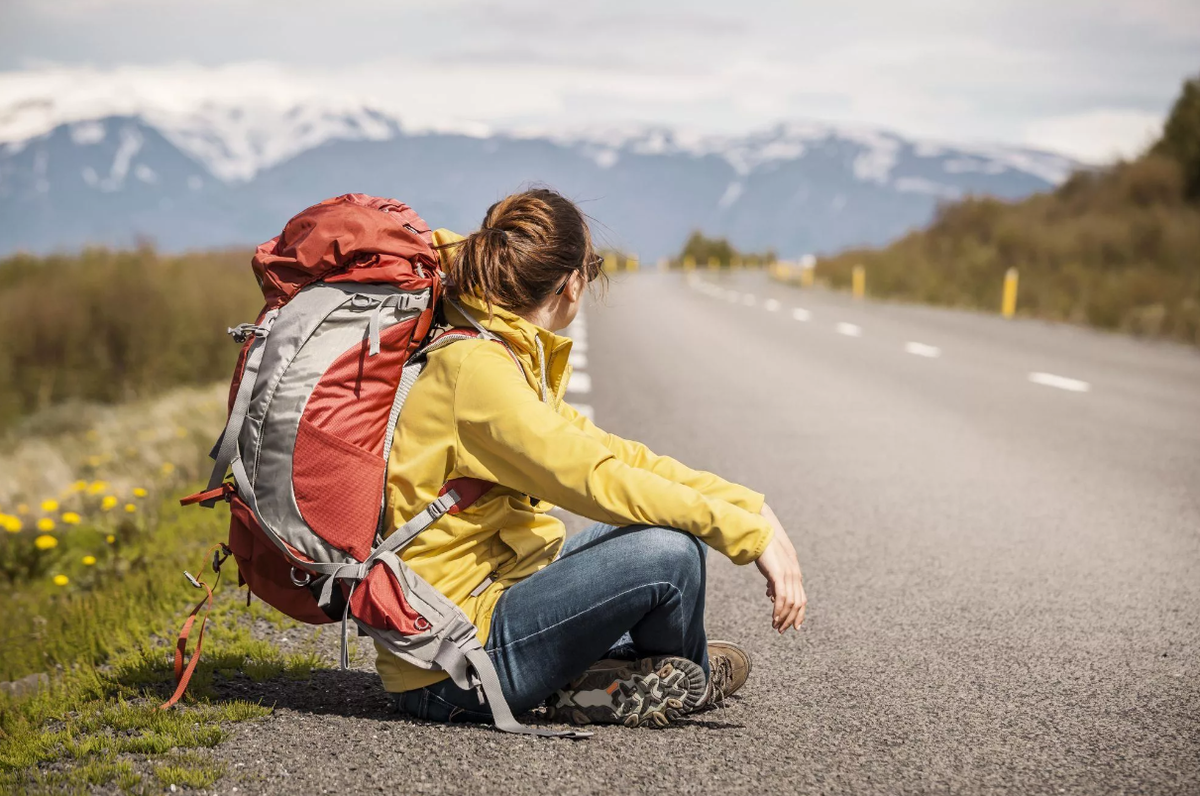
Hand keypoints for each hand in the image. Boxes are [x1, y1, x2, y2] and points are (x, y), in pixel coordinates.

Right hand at [754, 503, 806, 632]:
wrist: (761, 535)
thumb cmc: (765, 551)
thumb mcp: (772, 569)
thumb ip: (774, 582)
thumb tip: (771, 595)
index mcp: (795, 574)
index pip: (801, 599)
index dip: (799, 614)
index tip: (794, 626)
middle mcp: (795, 576)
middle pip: (799, 604)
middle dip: (791, 620)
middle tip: (782, 630)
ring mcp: (789, 575)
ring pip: (791, 604)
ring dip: (783, 618)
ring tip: (776, 626)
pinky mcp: (780, 575)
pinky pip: (782, 598)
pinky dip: (779, 610)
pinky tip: (774, 618)